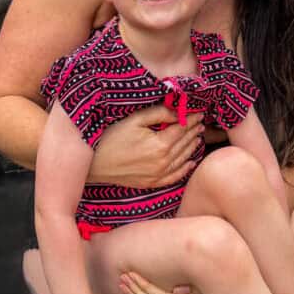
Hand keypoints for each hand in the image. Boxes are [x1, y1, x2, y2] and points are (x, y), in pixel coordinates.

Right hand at [87, 105, 203, 187]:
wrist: (93, 163)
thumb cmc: (111, 137)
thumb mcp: (134, 119)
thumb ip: (159, 113)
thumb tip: (177, 110)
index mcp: (160, 144)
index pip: (182, 128)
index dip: (191, 119)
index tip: (198, 112)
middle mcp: (163, 162)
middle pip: (185, 143)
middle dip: (193, 131)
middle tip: (200, 122)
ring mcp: (158, 175)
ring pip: (183, 159)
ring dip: (192, 146)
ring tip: (198, 136)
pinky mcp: (151, 183)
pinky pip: (174, 177)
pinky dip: (185, 169)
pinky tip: (191, 162)